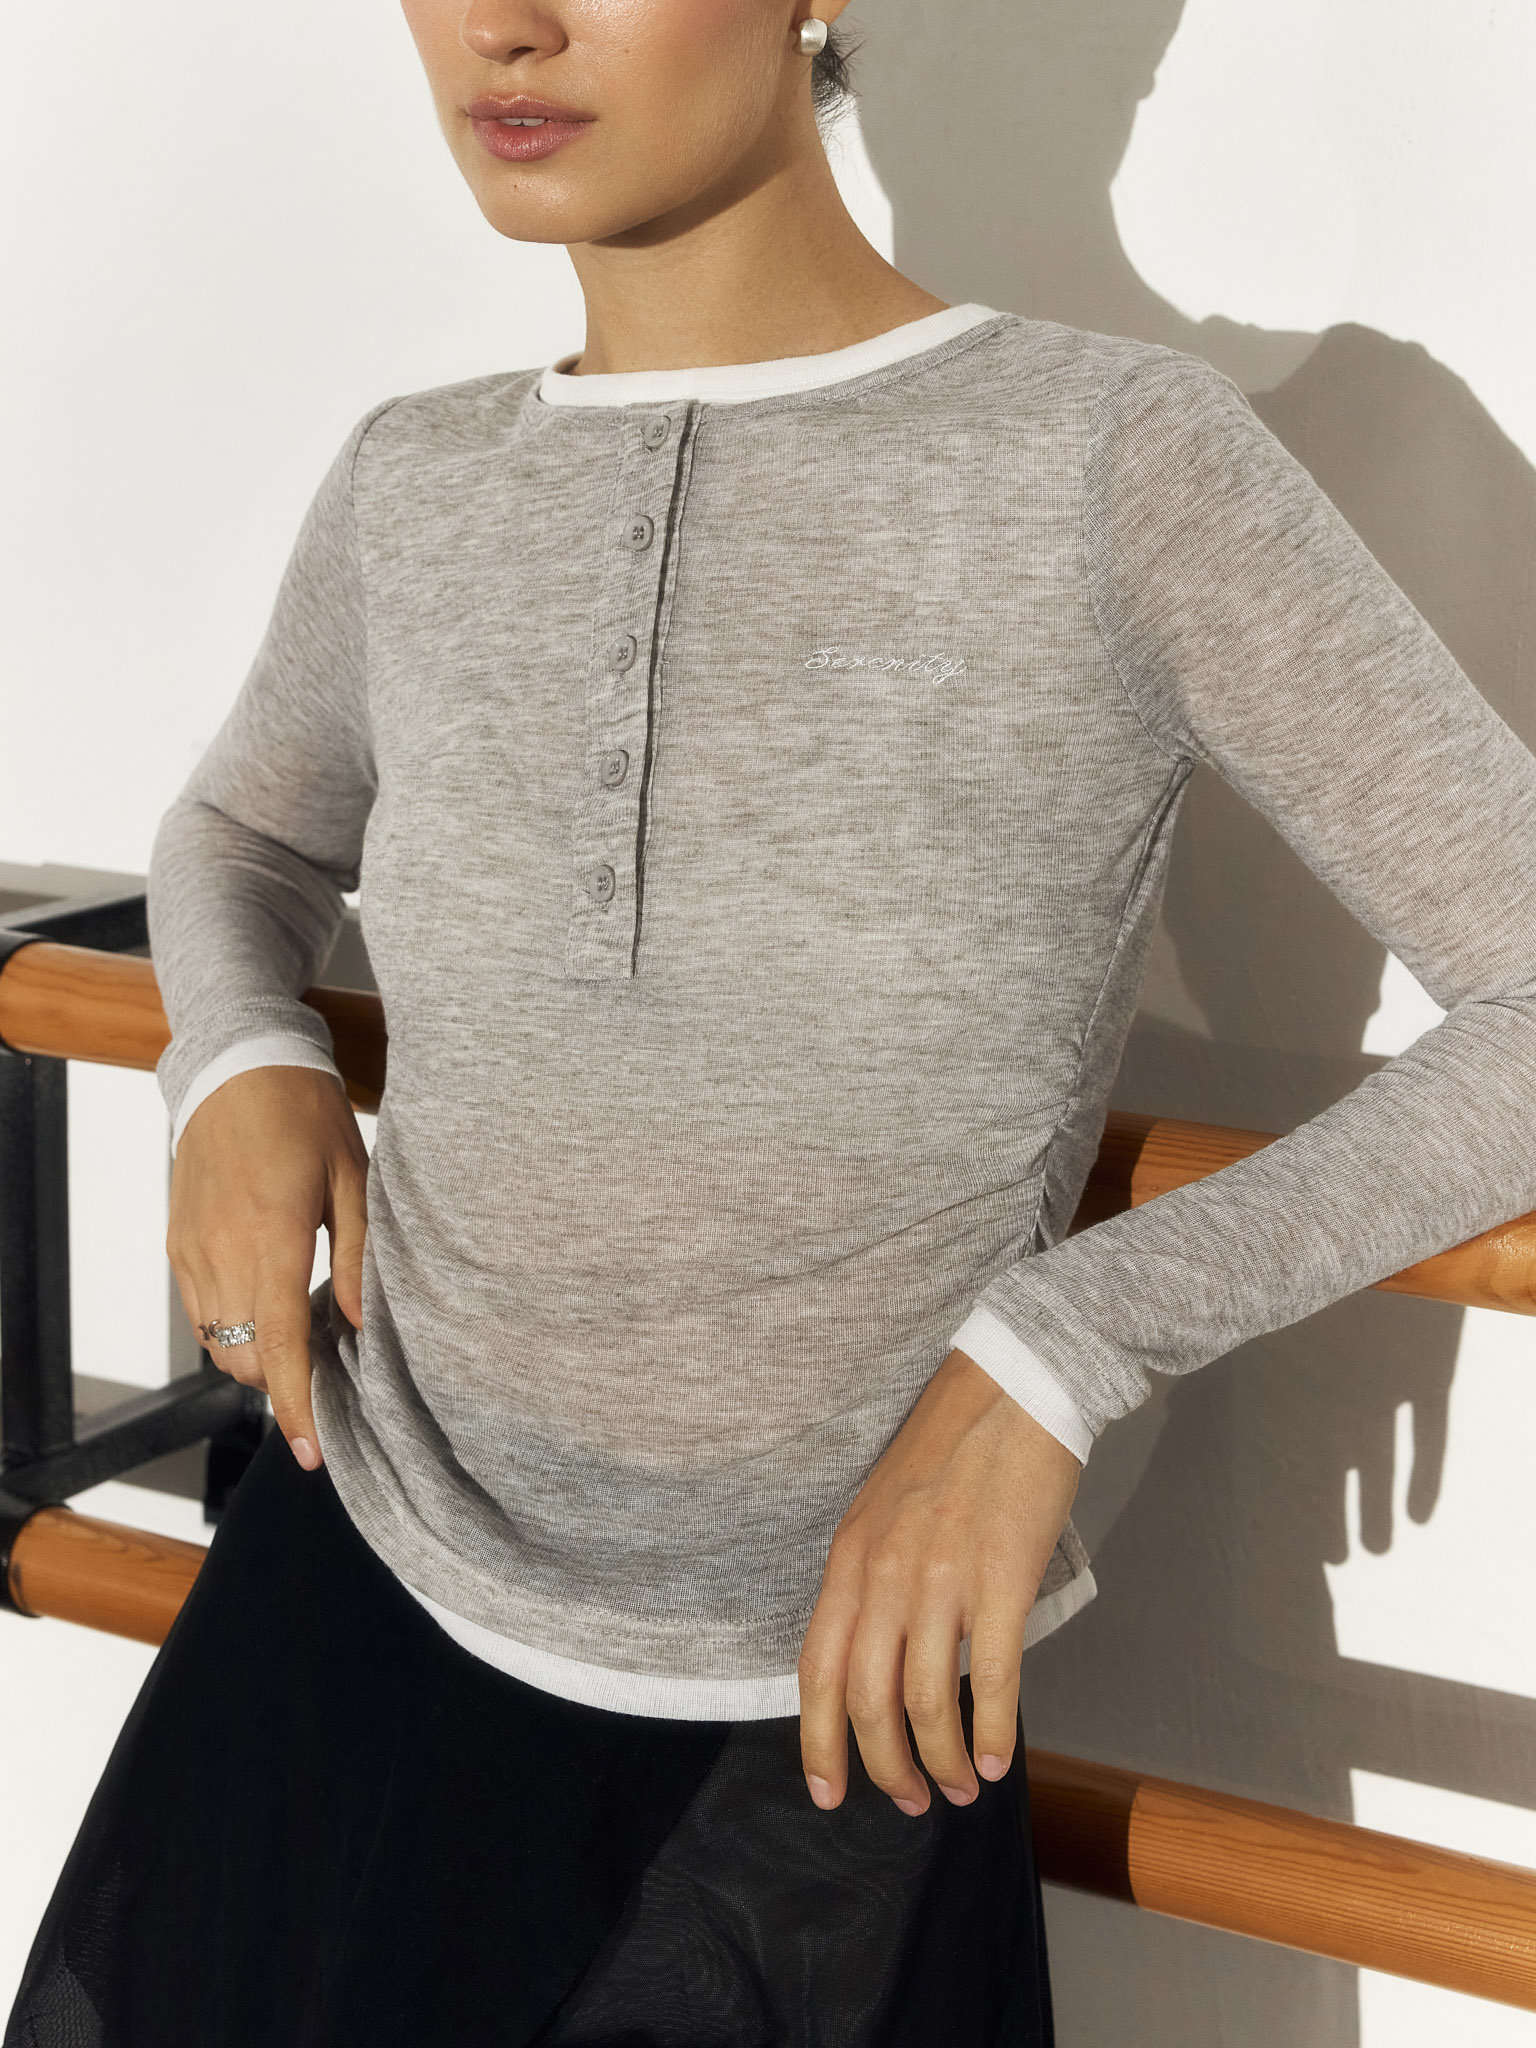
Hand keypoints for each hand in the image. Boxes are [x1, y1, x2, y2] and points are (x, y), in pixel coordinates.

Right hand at [167, 1066, 369, 1471]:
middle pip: (245, 1361)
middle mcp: (221, 1254)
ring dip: (258, 1356)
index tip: (313, 1452)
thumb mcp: (353, 1180)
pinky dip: (233, 1327)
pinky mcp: (177, 1244)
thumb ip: (361, 1259)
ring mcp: (191, 1251)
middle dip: (285, 1381)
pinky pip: (201, 1313)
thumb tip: (366, 1329)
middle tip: (334, 1368)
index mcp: (273, 1239)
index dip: (296, 1407)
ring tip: (306, 1331)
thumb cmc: (305, 1114)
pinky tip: (272, 1301)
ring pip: (218, 1344)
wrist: (235, 1065)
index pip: (280, 1348)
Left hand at [797, 1347, 1080, 1814]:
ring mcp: (943, 1578)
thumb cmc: (950, 1448)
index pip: (816, 1670)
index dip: (818, 1742)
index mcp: (850, 1557)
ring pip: (927, 1700)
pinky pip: (993, 1678)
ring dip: (941, 1760)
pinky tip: (995, 1758)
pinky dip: (990, 1731)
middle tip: (908, 1801)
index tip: (828, 1793)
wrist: (1013, 1390)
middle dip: (886, 1766)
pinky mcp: (1003, 1579)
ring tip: (960, 1787)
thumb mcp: (881, 1509)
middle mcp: (886, 1573)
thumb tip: (872, 1655)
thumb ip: (869, 1578)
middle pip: (867, 1700)